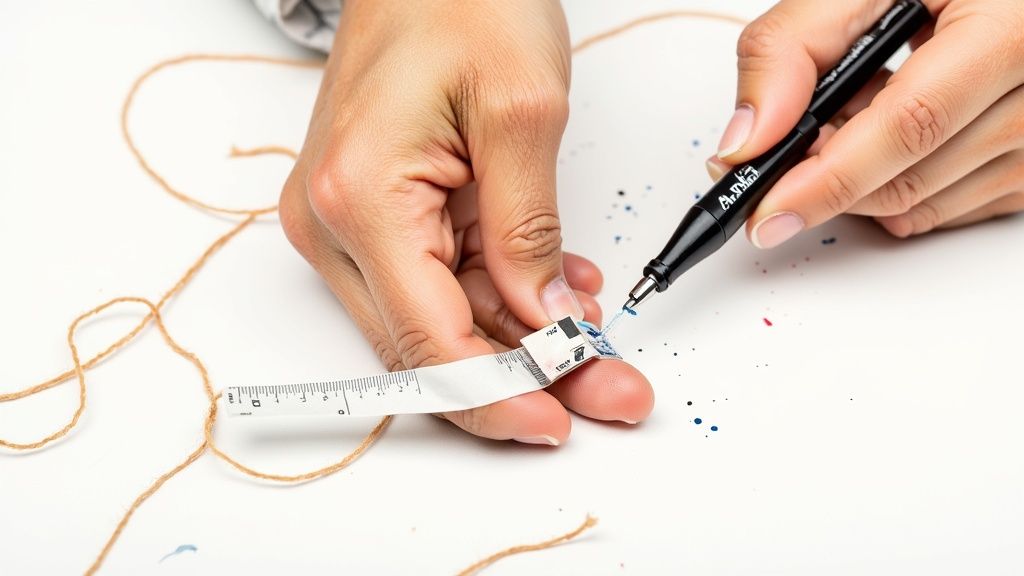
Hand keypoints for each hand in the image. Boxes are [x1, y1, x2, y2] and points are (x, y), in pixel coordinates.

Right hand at [279, 0, 653, 443]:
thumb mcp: (522, 112)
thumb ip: (529, 231)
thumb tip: (545, 320)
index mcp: (359, 199)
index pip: (428, 340)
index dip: (496, 395)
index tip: (560, 419)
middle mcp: (334, 223)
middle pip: (431, 343)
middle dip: (524, 375)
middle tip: (609, 388)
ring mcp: (346, 222)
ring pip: (439, 319)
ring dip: (521, 336)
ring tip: (599, 335)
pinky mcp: (370, 214)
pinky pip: (437, 279)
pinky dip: (500, 292)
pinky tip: (557, 287)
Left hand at [707, 0, 1023, 245]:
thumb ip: (790, 47)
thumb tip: (747, 141)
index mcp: (1010, 26)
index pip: (912, 122)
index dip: (830, 176)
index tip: (770, 209)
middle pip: (913, 177)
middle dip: (829, 182)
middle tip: (782, 157)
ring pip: (925, 205)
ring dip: (861, 183)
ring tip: (851, 117)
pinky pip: (949, 210)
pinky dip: (898, 188)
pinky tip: (890, 140)